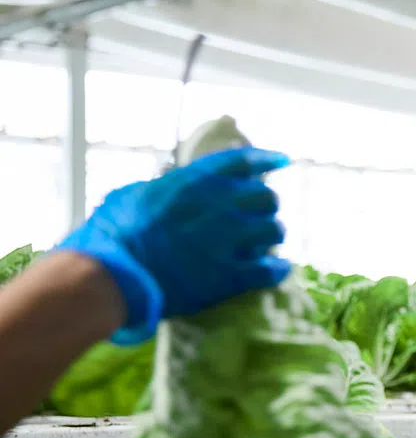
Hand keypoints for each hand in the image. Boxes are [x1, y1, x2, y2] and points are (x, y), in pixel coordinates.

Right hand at [58, 147, 292, 344]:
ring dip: (272, 236)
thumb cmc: (111, 236)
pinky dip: (278, 269)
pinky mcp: (230, 276)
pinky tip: (279, 270)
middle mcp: (216, 206)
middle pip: (265, 196)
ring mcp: (226, 241)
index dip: (265, 160)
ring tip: (265, 245)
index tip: (282, 161)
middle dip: (265, 206)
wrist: (111, 277)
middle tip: (259, 217)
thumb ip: (162, 189)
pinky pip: (270, 269)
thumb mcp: (132, 196)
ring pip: (274, 230)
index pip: (240, 163)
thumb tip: (169, 186)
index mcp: (191, 183)